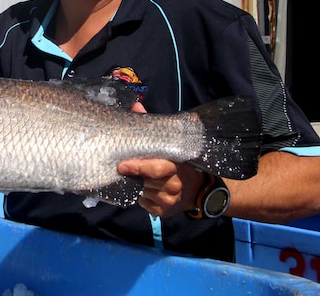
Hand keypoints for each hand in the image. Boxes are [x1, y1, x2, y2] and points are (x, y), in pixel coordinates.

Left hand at [118, 101, 202, 216]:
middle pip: (148, 182)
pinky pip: (145, 204)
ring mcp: (170, 201)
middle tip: (123, 169)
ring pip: (144, 194)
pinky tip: (145, 191)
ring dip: (138, 187)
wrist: (198, 191)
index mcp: (175, 166)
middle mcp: (174, 185)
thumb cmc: (179, 165)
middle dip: (137, 176)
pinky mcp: (163, 212)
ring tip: (139, 179)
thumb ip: (151, 126)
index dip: (139, 168)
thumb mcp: (168, 146)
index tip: (122, 165)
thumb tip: (136, 106)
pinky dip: (142, 198)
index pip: (157, 169)